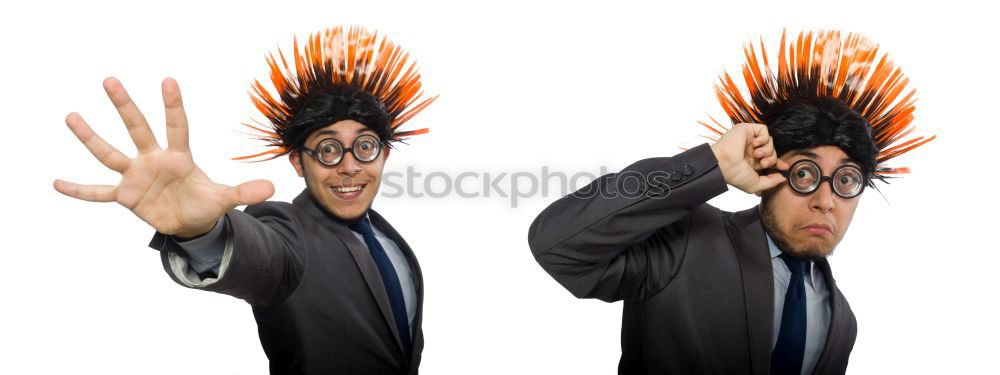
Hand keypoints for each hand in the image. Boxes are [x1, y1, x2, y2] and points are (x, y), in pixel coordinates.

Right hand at [54, 77, 274, 237]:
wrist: (189, 224)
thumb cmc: (205, 204)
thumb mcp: (225, 199)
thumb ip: (244, 192)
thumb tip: (272, 188)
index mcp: (179, 157)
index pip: (177, 126)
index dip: (173, 106)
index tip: (168, 81)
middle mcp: (154, 160)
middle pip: (138, 128)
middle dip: (126, 106)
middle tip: (110, 80)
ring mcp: (137, 176)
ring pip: (111, 153)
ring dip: (91, 137)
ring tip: (72, 116)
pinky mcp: (126, 196)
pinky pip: (98, 192)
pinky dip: (80, 189)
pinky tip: (57, 183)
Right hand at [709, 123, 789, 195]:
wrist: (723, 162)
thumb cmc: (734, 174)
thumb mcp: (755, 185)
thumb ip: (771, 182)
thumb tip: (782, 178)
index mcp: (751, 162)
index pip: (769, 160)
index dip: (778, 163)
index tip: (785, 167)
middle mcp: (750, 151)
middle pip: (772, 151)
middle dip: (772, 159)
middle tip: (764, 164)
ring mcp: (749, 140)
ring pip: (770, 142)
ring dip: (767, 149)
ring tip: (757, 154)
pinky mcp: (747, 130)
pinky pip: (764, 130)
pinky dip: (763, 138)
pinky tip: (754, 144)